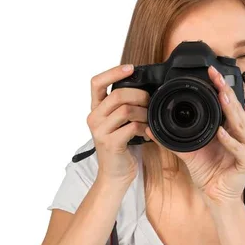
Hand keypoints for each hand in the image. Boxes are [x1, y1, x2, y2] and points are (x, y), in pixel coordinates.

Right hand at [87, 63, 149, 184]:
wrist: (114, 175)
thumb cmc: (120, 147)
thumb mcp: (117, 123)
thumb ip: (122, 107)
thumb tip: (143, 89)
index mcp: (95, 110)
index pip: (96, 82)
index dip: (113, 72)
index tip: (130, 68)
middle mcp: (94, 118)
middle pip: (118, 94)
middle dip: (139, 95)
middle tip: (149, 102)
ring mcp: (100, 131)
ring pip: (126, 110)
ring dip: (143, 112)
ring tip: (148, 118)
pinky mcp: (110, 143)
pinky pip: (131, 127)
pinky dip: (143, 127)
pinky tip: (147, 132)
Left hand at [145, 65, 244, 207]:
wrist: (215, 195)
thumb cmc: (208, 172)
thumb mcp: (188, 150)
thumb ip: (172, 138)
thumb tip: (151, 128)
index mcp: (234, 129)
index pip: (229, 103)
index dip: (221, 87)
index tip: (211, 72)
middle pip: (237, 109)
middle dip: (226, 92)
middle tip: (216, 77)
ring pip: (241, 126)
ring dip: (230, 112)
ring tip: (221, 97)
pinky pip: (240, 149)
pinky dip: (230, 141)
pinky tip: (221, 132)